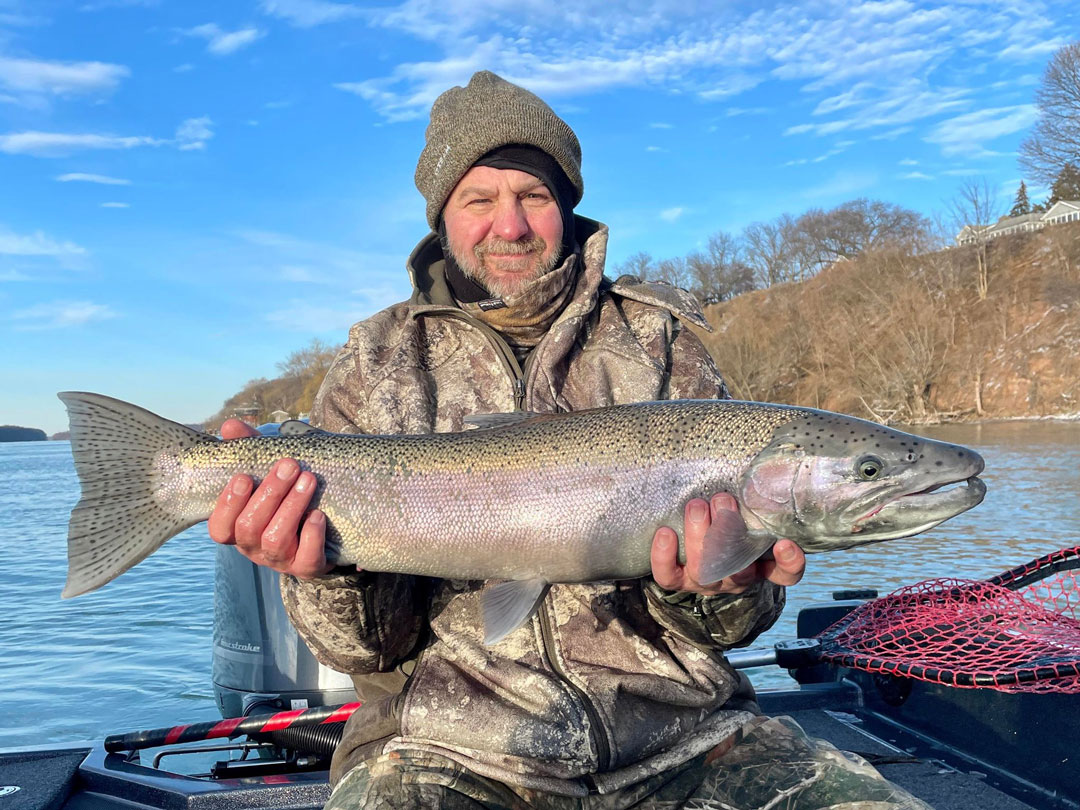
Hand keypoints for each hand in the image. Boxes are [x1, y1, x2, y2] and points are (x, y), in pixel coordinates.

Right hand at [207, 418, 332, 577]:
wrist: (327, 526)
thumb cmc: (287, 496)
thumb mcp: (269, 473)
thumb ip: (250, 451)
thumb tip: (230, 426)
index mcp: (238, 528)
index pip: (219, 527)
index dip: (228, 504)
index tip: (244, 477)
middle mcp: (254, 548)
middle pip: (250, 527)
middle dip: (270, 493)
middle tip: (290, 465)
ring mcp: (281, 560)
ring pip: (275, 540)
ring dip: (292, 507)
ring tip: (309, 480)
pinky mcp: (308, 567)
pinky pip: (306, 559)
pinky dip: (312, 535)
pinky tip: (318, 514)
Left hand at [651, 493, 804, 594]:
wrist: (694, 550)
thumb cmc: (728, 525)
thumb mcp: (747, 517)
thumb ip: (756, 504)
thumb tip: (767, 469)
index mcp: (760, 565)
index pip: (784, 573)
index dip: (789, 563)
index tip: (785, 544)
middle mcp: (735, 577)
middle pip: (738, 569)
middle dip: (729, 531)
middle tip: (723, 500)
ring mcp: (707, 581)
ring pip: (703, 569)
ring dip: (699, 534)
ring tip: (697, 506)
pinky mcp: (678, 581)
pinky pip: (669, 576)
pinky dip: (664, 556)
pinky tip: (666, 532)